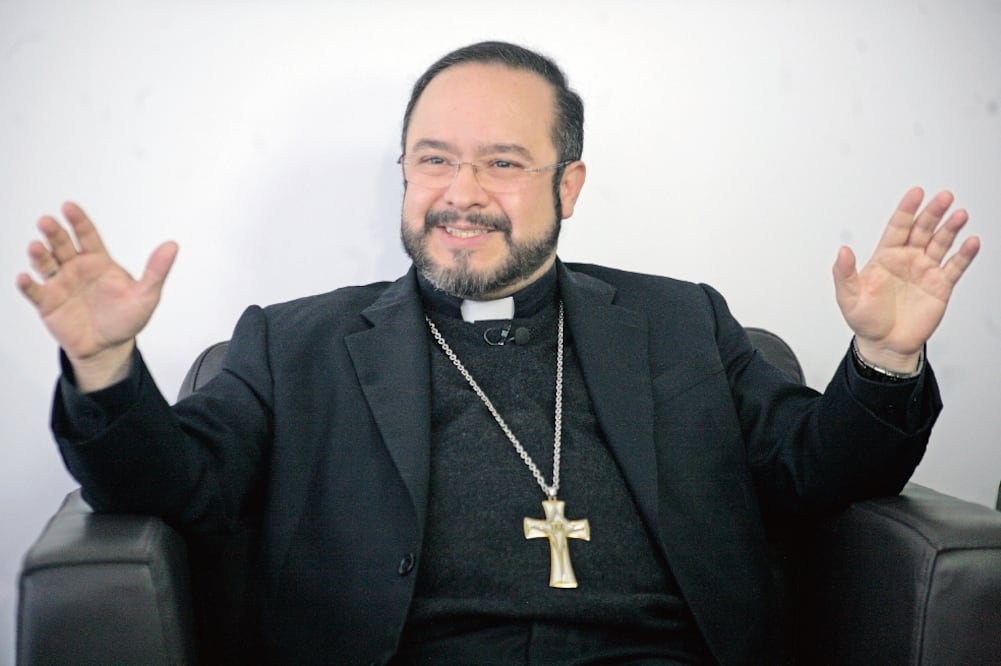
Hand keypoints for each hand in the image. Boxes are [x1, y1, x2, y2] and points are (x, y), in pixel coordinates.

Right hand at [16, 202, 177, 389]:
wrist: (109, 347)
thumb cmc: (126, 318)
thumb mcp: (146, 295)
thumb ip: (157, 271)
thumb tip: (172, 245)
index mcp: (99, 262)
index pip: (87, 236)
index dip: (78, 221)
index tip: (69, 207)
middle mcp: (76, 268)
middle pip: (62, 245)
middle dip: (54, 233)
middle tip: (47, 221)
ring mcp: (60, 284)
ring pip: (45, 263)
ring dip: (39, 254)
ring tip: (36, 247)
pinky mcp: (48, 303)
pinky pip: (35, 291)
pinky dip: (28, 284)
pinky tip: (24, 278)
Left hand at [833, 187, 979, 371]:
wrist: (885, 344)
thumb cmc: (865, 320)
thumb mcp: (848, 297)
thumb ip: (844, 273)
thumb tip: (842, 251)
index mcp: (885, 257)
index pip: (898, 227)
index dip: (906, 210)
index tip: (916, 193)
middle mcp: (907, 259)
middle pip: (923, 230)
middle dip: (933, 213)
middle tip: (943, 198)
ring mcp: (925, 271)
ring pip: (941, 243)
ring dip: (951, 229)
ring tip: (959, 215)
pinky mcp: (940, 286)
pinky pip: (955, 266)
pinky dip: (964, 254)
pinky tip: (971, 242)